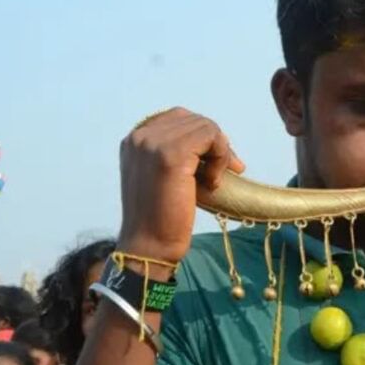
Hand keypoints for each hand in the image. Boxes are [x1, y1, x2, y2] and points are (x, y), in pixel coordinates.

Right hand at [117, 108, 244, 269]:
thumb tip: (217, 139)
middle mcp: (140, 136)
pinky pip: (211, 138)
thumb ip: (179, 153)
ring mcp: (153, 143)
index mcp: (136, 139)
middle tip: (228, 170)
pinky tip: (213, 182)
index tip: (217, 161)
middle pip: (194, 120)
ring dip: (220, 152)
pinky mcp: (171, 155)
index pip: (179, 118)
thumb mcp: (166, 175)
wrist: (149, 245)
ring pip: (206, 127)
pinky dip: (220, 158)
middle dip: (216, 143)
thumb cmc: (161, 216)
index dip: (204, 137)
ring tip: (214, 180)